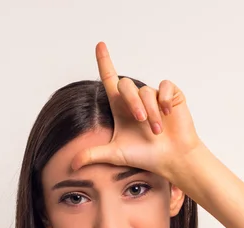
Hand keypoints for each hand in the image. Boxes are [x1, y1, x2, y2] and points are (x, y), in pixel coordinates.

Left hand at [71, 41, 205, 181]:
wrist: (171, 159)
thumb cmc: (145, 157)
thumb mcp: (115, 155)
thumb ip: (93, 155)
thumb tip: (72, 165)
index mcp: (121, 108)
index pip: (110, 79)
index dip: (105, 62)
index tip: (99, 45)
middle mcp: (137, 100)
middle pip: (126, 85)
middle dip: (133, 103)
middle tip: (141, 122)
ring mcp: (155, 97)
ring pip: (146, 91)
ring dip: (151, 111)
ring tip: (157, 130)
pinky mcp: (171, 96)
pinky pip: (165, 87)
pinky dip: (164, 100)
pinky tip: (167, 113)